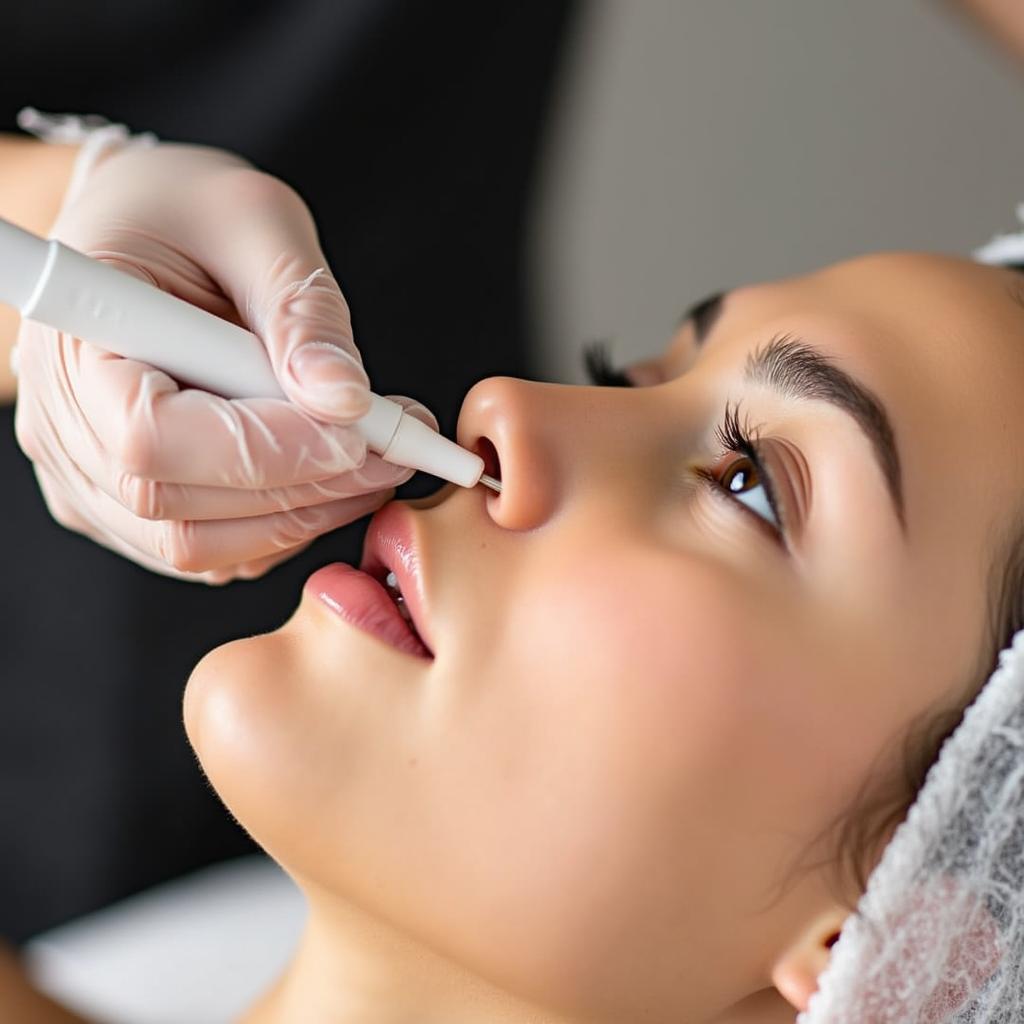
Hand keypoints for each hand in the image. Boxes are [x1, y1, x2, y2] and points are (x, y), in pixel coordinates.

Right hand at [13, 134, 435, 581]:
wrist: (148, 228)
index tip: (361, 433)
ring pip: (202, 546)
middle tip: (401, 448)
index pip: (154, 438)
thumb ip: (303, 313)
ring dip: (306, 512)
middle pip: (181, 509)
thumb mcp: (259, 224)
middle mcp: (64, 428)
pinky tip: (329, 472)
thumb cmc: (189, 211)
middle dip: (308, 486)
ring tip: (377, 455)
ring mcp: (90, 480)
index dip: (266, 451)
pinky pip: (213, 551)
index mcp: (74, 343)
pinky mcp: (127, 507)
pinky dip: (283, 523)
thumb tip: (344, 401)